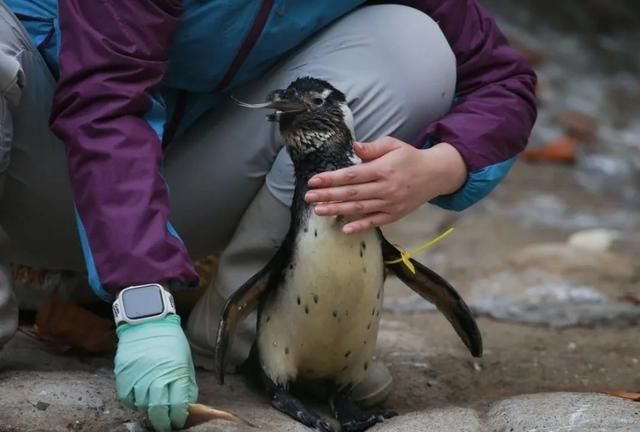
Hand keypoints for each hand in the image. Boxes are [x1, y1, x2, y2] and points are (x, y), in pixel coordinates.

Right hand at [114, 314, 197, 431]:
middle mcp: (156, 376)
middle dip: (163, 422)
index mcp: (176, 372)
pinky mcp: (123, 374)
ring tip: (154, 408)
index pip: (178, 404)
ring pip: (142, 405)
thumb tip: (186, 405)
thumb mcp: (184, 360)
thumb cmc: (170, 341)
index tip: (178, 422)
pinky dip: (134, 402)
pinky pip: (127, 398)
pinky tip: (140, 398)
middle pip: (158, 409)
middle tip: (165, 426)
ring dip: (149, 410)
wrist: (147, 322)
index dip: (178, 418)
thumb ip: (185, 383)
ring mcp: (138, 376)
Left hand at [304, 137, 466, 234]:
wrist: (436, 174)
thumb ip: (372, 148)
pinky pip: (375, 222)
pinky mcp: (395, 215)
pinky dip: (360, 226)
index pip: (352, 175)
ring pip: (359, 208)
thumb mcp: (393, 145)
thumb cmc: (409, 157)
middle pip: (352, 193)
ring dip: (337, 210)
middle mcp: (386, 188)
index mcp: (383, 169)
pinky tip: (344, 228)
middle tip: (308, 197)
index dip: (331, 178)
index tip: (313, 180)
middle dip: (328, 195)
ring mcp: (390, 204)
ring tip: (318, 210)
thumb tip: (355, 147)